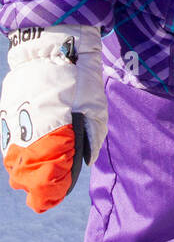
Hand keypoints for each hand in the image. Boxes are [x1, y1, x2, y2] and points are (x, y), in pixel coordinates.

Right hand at [1, 25, 105, 212]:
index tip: (58, 194)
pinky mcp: (4, 115)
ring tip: (40, 166)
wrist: (52, 47)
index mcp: (53, 137)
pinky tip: (29, 149)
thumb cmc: (79, 79)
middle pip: (24, 177)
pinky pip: (6, 144)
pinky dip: (16, 152)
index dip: (50, 192)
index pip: (45, 181)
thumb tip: (83, 161)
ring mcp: (12, 125)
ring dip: (25, 168)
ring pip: (12, 162)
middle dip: (36, 184)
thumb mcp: (95, 109)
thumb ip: (90, 138)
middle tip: (51, 182)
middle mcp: (28, 136)